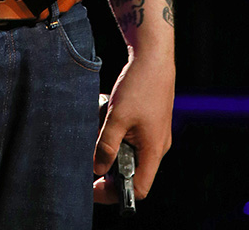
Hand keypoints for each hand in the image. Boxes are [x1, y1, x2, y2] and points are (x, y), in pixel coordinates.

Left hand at [93, 49, 174, 204]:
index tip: (93, 187)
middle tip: (91, 153)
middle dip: (108, 163)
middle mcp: (157, 145)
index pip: (138, 189)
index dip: (114, 194)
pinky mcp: (149, 120)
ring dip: (110, 140)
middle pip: (131, 170)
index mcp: (154, 150)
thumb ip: (106, 146)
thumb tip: (97, 169)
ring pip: (127, 149)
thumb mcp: (117, 117)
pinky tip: (108, 110)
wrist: (153, 55)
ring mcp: (154, 132)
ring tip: (101, 121)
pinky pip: (129, 133)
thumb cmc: (140, 84)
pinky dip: (116, 126)